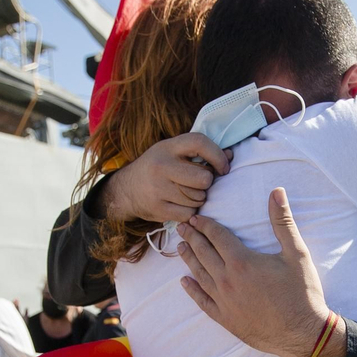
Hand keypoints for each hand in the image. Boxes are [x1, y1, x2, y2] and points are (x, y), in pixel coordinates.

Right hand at [99, 133, 232, 223]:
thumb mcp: (172, 152)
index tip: (224, 167)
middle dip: (206, 183)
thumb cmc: (157, 168)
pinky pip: (190, 214)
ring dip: (198, 198)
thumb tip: (231, 156)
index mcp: (168, 147)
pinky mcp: (158, 209)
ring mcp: (159, 189)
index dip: (218, 155)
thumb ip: (199, 153)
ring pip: (199, 198)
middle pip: (204, 178)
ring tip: (185, 193)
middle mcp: (162, 166)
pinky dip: (190, 212)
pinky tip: (180, 205)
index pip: (199, 143)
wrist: (125, 190)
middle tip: (198, 184)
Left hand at [176, 188, 331, 356]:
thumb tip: (277, 191)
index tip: (196, 217)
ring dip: (188, 259)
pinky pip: (202, 301)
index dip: (205, 225)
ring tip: (180, 247)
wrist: (303, 333)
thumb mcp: (296, 253)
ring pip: (199, 275)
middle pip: (203, 253)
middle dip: (192, 238)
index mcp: (242, 261)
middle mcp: (227, 280)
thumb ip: (283, 222)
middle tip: (182, 227)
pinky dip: (192, 290)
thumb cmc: (302, 293)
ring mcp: (224, 301)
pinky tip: (185, 282)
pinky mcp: (225, 318)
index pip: (217, 237)